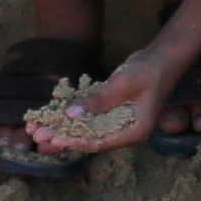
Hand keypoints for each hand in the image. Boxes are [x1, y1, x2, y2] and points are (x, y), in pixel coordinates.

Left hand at [27, 54, 163, 156]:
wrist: (162, 58)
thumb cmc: (149, 72)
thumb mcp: (122, 86)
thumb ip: (98, 101)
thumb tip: (71, 114)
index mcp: (133, 132)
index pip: (99, 143)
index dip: (75, 141)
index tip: (54, 140)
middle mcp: (125, 130)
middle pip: (90, 138)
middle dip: (64, 136)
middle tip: (38, 137)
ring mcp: (118, 120)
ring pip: (87, 127)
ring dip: (65, 126)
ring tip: (39, 127)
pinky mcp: (112, 109)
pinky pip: (90, 115)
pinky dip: (74, 114)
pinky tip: (54, 112)